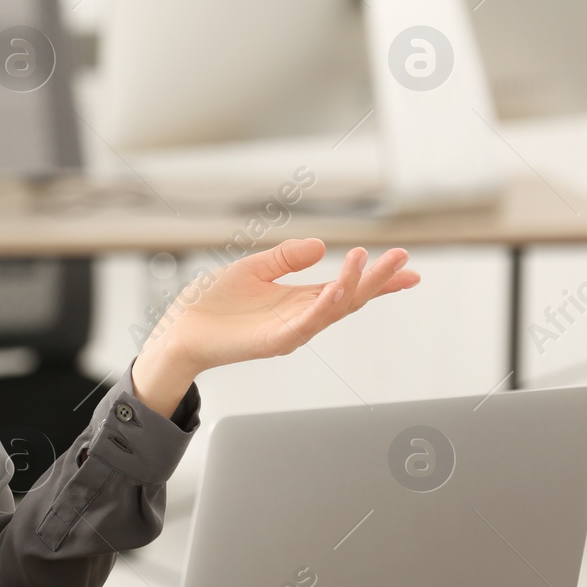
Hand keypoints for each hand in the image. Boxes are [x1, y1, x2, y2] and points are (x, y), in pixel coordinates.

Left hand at [144, 238, 420, 376]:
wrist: (180, 329)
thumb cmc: (212, 303)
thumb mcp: (253, 269)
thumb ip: (286, 258)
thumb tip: (320, 244)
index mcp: (299, 299)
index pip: (346, 287)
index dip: (376, 277)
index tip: (406, 265)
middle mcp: (301, 316)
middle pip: (349, 297)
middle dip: (378, 280)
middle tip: (404, 260)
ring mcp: (290, 330)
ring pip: (333, 309)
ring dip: (355, 286)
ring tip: (372, 262)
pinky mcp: (273, 341)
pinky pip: (305, 324)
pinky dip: (323, 307)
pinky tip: (337, 291)